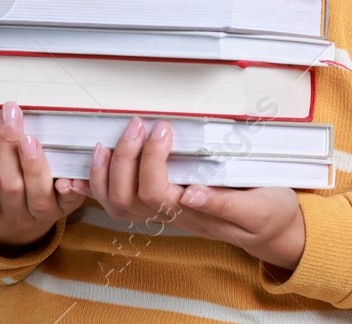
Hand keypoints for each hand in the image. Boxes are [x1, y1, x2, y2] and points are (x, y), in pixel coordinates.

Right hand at [0, 100, 86, 253]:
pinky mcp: (60, 211)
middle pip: (10, 185)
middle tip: (9, 112)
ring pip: (38, 194)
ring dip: (34, 163)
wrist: (9, 227)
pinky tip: (68, 172)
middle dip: (8, 145)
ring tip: (30, 136)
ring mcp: (36, 215)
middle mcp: (9, 218)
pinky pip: (69, 203)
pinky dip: (71, 188)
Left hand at [68, 116, 306, 272]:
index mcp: (194, 212)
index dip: (151, 159)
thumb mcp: (258, 207)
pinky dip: (95, 188)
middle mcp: (173, 214)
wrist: (275, 228)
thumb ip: (223, 202)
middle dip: (125, 158)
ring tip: (108, 141)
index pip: (156, 191)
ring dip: (106, 172)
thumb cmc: (269, 212)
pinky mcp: (161, 203)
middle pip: (129, 197)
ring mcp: (164, 211)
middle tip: (137, 123)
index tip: (163, 126)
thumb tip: (189, 194)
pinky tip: (76, 176)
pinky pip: (120, 202)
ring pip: (118, 204)